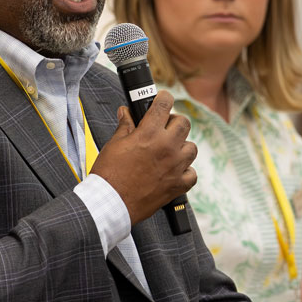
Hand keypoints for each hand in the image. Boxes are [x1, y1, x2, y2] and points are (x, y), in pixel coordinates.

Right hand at [91, 91, 197, 223]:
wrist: (111, 203)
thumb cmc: (109, 174)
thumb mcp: (114, 144)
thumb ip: (125, 126)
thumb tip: (126, 113)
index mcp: (149, 133)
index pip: (164, 104)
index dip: (163, 98)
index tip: (162, 99)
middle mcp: (166, 147)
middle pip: (184, 123)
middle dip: (174, 122)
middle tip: (164, 128)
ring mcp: (175, 166)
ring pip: (192, 147)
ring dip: (182, 147)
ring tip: (169, 151)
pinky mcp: (177, 185)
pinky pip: (192, 173)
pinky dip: (185, 171)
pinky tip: (174, 171)